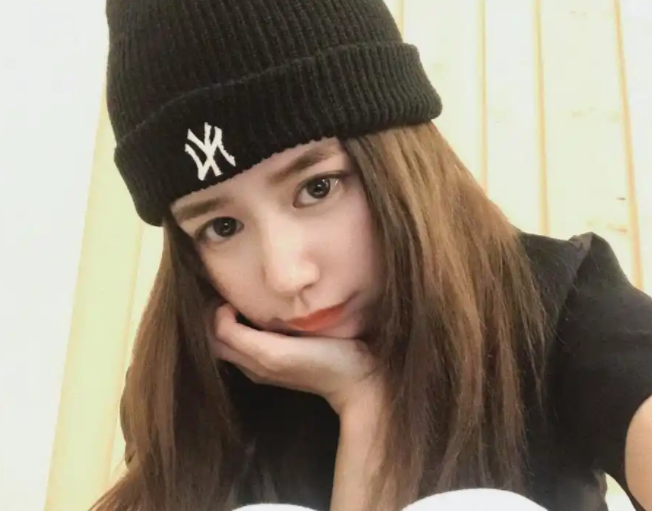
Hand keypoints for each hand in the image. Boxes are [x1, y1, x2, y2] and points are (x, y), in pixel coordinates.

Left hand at [210, 303, 383, 415]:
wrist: (361, 382)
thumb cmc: (322, 363)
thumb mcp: (275, 351)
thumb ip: (241, 336)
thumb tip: (220, 312)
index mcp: (251, 362)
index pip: (213, 336)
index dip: (212, 313)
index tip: (229, 290)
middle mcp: (256, 364)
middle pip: (222, 338)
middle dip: (219, 313)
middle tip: (232, 287)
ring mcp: (272, 362)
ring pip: (238, 338)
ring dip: (234, 317)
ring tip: (245, 294)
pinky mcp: (288, 357)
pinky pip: (256, 339)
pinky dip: (250, 323)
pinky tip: (265, 308)